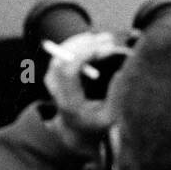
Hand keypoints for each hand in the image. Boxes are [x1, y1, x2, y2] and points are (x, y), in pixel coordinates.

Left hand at [43, 31, 124, 153]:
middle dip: (86, 44)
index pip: (68, 70)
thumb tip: (119, 72)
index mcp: (68, 102)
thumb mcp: (110, 117)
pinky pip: (63, 52)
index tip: (106, 47)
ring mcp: (51, 80)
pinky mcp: (53, 73)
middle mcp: (54, 89)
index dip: (85, 54)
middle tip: (109, 39)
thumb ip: (115, 97)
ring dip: (83, 42)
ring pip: (62, 52)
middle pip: (63, 57)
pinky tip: (95, 41)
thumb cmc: (96, 124)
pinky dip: (79, 44)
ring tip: (107, 39)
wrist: (75, 130)